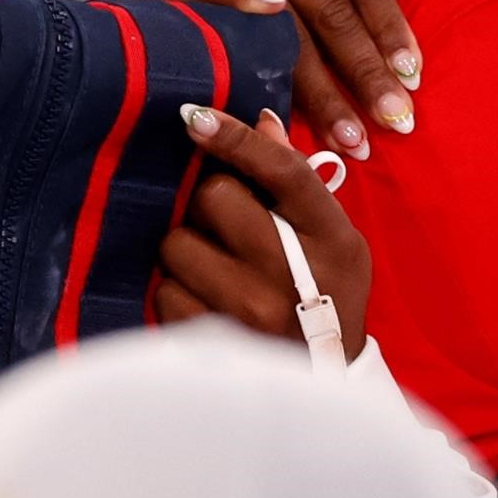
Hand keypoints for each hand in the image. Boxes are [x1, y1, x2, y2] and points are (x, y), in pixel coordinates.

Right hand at [135, 0, 418, 159]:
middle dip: (364, 72)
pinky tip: (276, 91)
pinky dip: (255, 53)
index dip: (390, 29)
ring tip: (349, 137)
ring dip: (320, 93)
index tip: (413, 78)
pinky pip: (229, 24)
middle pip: (330, 9)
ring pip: (286, 31)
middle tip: (393, 121)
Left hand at [154, 106, 370, 360]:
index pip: (281, 169)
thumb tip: (260, 120)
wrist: (324, 380)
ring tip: (215, 267)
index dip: (235, 137)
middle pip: (214, 196)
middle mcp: (290, 271)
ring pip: (177, 244)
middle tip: (224, 223)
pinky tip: (204, 299)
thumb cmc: (329, 292)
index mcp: (330, 235)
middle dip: (209, 203)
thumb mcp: (333, 236)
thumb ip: (295, 179)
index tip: (195, 117)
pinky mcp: (212, 340)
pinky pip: (164, 291)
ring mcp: (249, 309)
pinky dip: (177, 290)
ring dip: (188, 248)